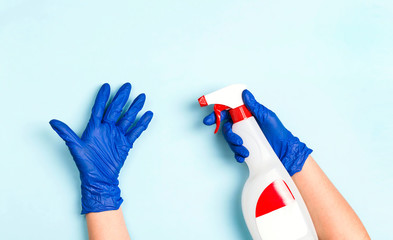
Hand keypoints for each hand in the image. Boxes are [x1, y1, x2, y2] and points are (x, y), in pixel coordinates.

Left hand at [50, 83, 152, 213]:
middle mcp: (107, 129)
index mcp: (95, 128)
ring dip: (134, 107)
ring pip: (128, 118)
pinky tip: (147, 115)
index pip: (99, 109)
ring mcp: (117, 135)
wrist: (100, 179)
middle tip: (127, 86)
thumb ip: (66, 134)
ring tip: (141, 97)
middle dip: (122, 97)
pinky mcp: (126, 143)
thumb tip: (52, 122)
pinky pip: (136, 131)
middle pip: (115, 109)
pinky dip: (142, 123)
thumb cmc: (87, 165)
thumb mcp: (75, 148)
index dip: (102, 98)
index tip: (105, 86)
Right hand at [203, 89, 311, 175]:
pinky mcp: (246, 149)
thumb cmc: (278, 131)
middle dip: (228, 135)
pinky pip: (236, 152)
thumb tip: (245, 93)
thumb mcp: (267, 116)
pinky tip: (243, 157)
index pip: (227, 112)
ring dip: (234, 146)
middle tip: (237, 141)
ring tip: (246, 151)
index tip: (209, 121)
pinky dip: (238, 155)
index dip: (216, 115)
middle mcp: (243, 126)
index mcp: (246, 115)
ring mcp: (244, 138)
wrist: (285, 150)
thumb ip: (255, 106)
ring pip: (230, 140)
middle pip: (226, 128)